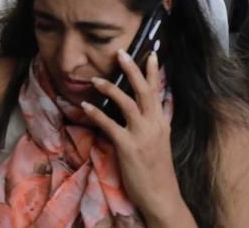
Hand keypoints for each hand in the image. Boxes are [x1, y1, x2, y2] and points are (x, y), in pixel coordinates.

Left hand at [80, 51, 186, 223]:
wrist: (162, 196)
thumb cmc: (157, 170)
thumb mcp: (161, 142)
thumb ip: (155, 124)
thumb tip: (149, 109)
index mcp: (162, 123)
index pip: (158, 92)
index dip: (154, 72)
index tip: (151, 53)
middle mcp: (154, 125)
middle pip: (144, 91)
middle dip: (133, 70)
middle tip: (121, 52)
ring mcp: (142, 135)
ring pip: (127, 103)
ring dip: (111, 88)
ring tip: (95, 79)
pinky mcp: (128, 147)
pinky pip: (110, 125)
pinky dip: (97, 113)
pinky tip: (86, 106)